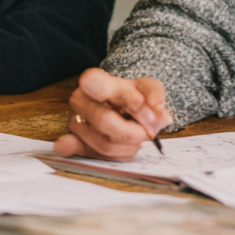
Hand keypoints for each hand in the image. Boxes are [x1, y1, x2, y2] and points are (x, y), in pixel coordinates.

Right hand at [53, 68, 171, 159]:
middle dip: (132, 132)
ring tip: (134, 138)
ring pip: (102, 143)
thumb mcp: (147, 87)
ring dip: (127, 147)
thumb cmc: (132, 95)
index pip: (97, 83)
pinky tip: (79, 147)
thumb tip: (160, 117)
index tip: (140, 103)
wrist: (120, 106)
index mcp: (94, 80)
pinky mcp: (74, 141)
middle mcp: (79, 99)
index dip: (123, 96)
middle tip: (147, 132)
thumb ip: (155, 97)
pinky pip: (82, 153)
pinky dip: (85, 153)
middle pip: (104, 121)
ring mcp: (74, 121)